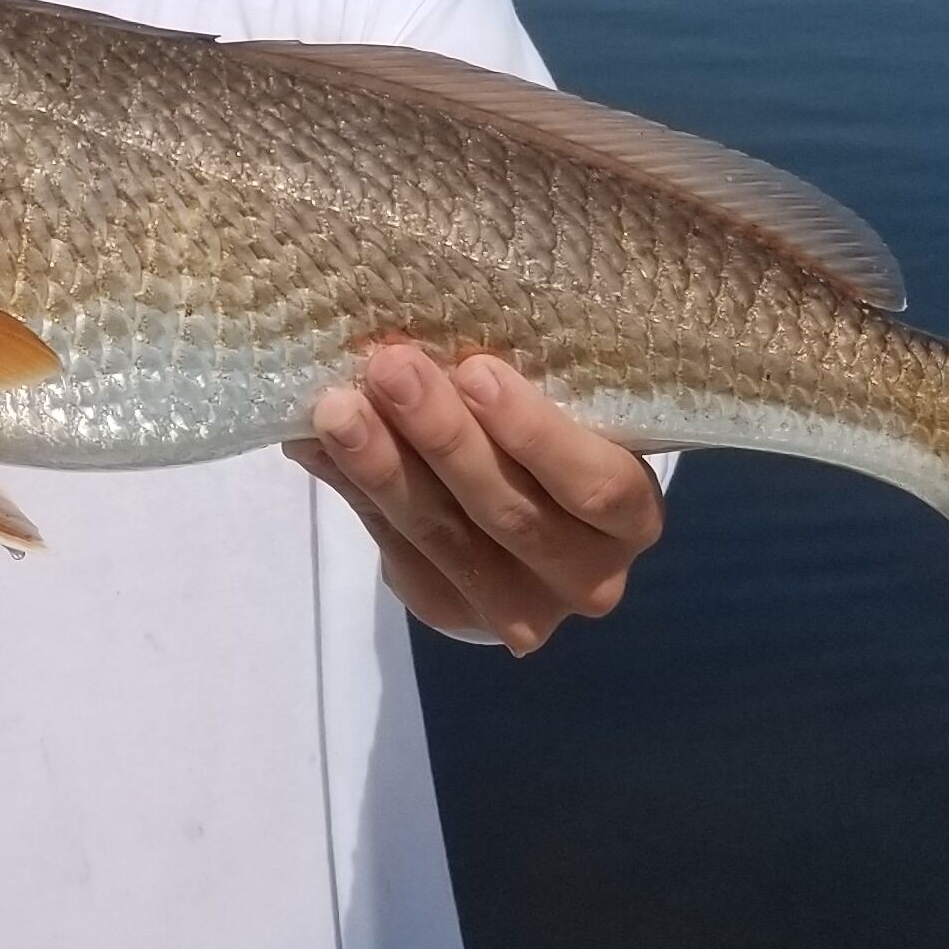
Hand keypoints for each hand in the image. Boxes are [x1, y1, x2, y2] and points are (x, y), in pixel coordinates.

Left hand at [288, 342, 663, 656]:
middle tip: (390, 368)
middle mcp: (589, 577)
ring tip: (337, 407)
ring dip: (383, 467)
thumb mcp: (560, 408)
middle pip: (509, 513)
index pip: (595, 486)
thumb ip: (507, 386)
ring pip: (445, 538)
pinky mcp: (453, 616)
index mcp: (631, 516)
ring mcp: (520, 609)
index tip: (476, 369)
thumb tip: (430, 332)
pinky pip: (399, 556)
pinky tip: (317, 446)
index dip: (534, 431)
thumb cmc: (554, 436)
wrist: (531, 521)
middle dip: (443, 436)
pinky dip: (354, 493)